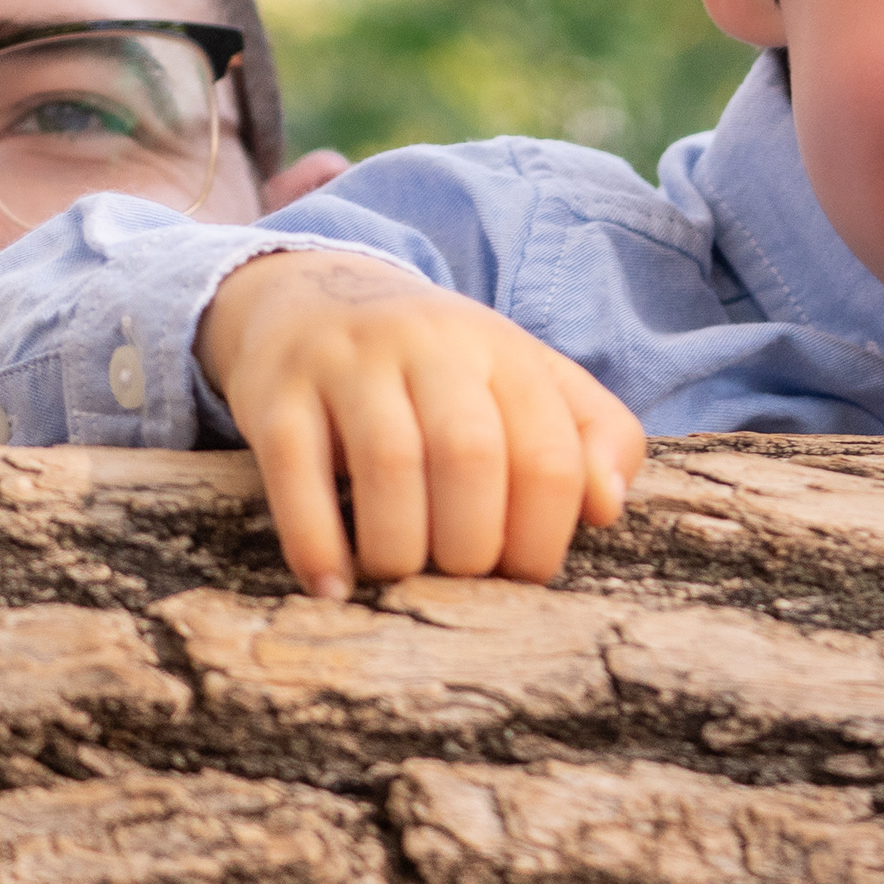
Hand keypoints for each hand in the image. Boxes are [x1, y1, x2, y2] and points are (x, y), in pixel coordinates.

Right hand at [197, 249, 644, 598]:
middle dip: (473, 545)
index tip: (522, 575)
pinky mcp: (275, 392)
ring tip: (399, 578)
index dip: (543, 535)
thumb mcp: (525, 378)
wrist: (312, 296)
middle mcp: (430, 345)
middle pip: (471, 454)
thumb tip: (607, 507)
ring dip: (399, 548)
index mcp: (504, 350)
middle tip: (459, 577)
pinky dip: (315, 542)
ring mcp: (348, 364)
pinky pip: (293, 472)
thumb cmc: (439, 367)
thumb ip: (592, 434)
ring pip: (389, 462)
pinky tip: (332, 587)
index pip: (549, 453)